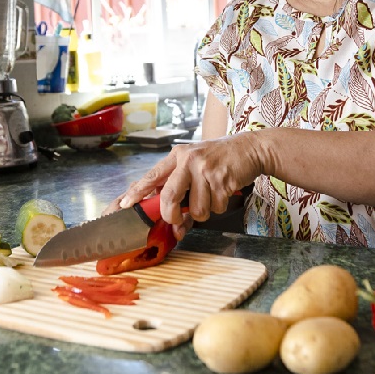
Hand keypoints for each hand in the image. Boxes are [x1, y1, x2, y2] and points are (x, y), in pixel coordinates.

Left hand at [108, 132, 263, 237]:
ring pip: (196, 209)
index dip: (137, 192)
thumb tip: (173, 224)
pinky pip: (215, 208)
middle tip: (179, 219)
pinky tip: (224, 190)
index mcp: (177, 156)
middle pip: (169, 197)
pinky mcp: (222, 179)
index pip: (152, 176)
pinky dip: (220, 206)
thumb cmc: (219, 160)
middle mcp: (188, 160)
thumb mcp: (195, 165)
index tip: (124, 205)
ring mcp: (205, 169)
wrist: (250, 149)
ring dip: (205, 211)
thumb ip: (180, 189)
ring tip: (212, 194)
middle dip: (173, 215)